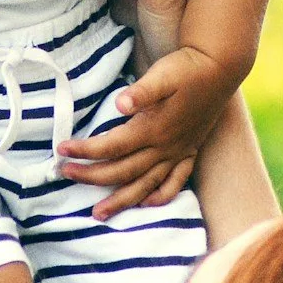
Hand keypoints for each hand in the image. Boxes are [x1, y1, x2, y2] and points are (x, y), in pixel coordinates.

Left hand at [57, 45, 239, 218]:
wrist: (220, 68)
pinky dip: (161, 196)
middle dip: (91, 176)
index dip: (85, 150)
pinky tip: (148, 204)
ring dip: (121, 200)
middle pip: (122, 170)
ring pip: (145, 184)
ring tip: (99, 214)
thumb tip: (119, 103)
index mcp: (153, 128)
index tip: (62, 149)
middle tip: (65, 173)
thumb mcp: (164, 74)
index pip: (112, 146)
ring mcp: (178, 152)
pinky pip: (175, 182)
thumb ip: (142, 91)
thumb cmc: (188, 68)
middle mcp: (165, 147)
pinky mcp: (189, 151)